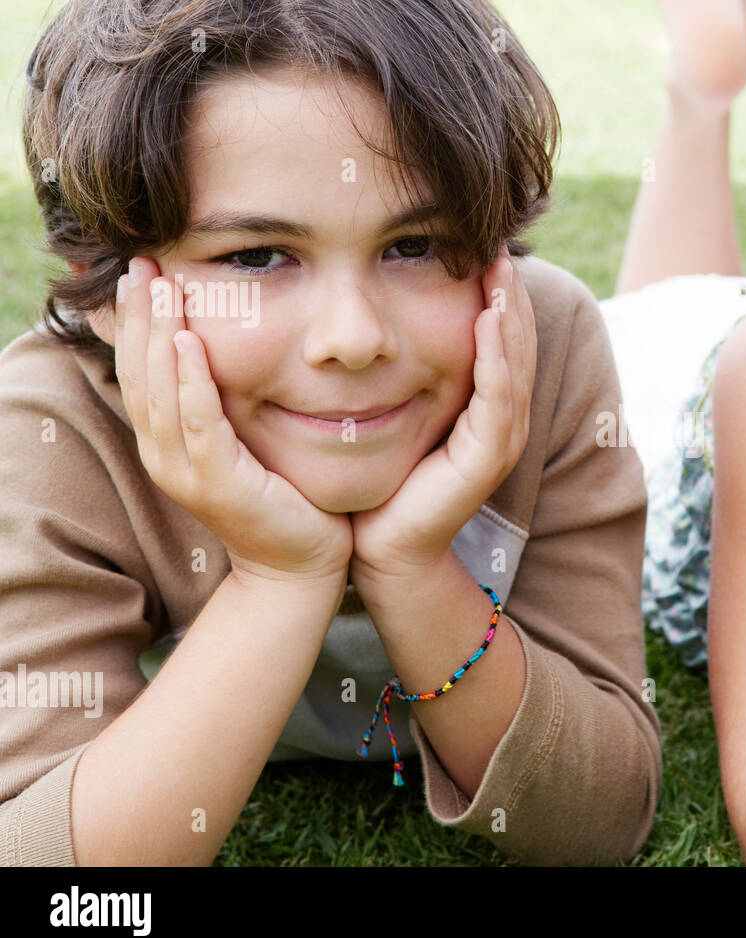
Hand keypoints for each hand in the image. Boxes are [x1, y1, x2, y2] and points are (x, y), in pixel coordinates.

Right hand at [114, 257, 353, 585]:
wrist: (303, 564)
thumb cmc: (286, 498)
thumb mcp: (250, 439)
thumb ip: (232, 399)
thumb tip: (233, 346)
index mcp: (169, 442)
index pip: (143, 369)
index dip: (139, 319)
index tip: (145, 270)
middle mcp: (165, 454)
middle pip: (140, 372)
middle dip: (140, 314)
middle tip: (143, 262)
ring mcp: (186, 471)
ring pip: (161, 391)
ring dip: (158, 335)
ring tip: (161, 286)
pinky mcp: (218, 483)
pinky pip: (198, 423)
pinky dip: (190, 382)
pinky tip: (188, 344)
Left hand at [348, 251, 535, 581]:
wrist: (380, 545)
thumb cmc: (380, 478)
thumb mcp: (392, 409)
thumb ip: (399, 369)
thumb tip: (372, 319)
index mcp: (485, 407)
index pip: (500, 340)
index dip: (498, 296)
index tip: (483, 248)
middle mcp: (501, 420)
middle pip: (517, 344)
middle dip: (510, 295)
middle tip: (501, 246)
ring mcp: (499, 440)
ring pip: (514, 364)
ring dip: (510, 316)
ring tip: (501, 270)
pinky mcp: (486, 459)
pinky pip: (498, 398)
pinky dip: (496, 357)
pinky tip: (486, 319)